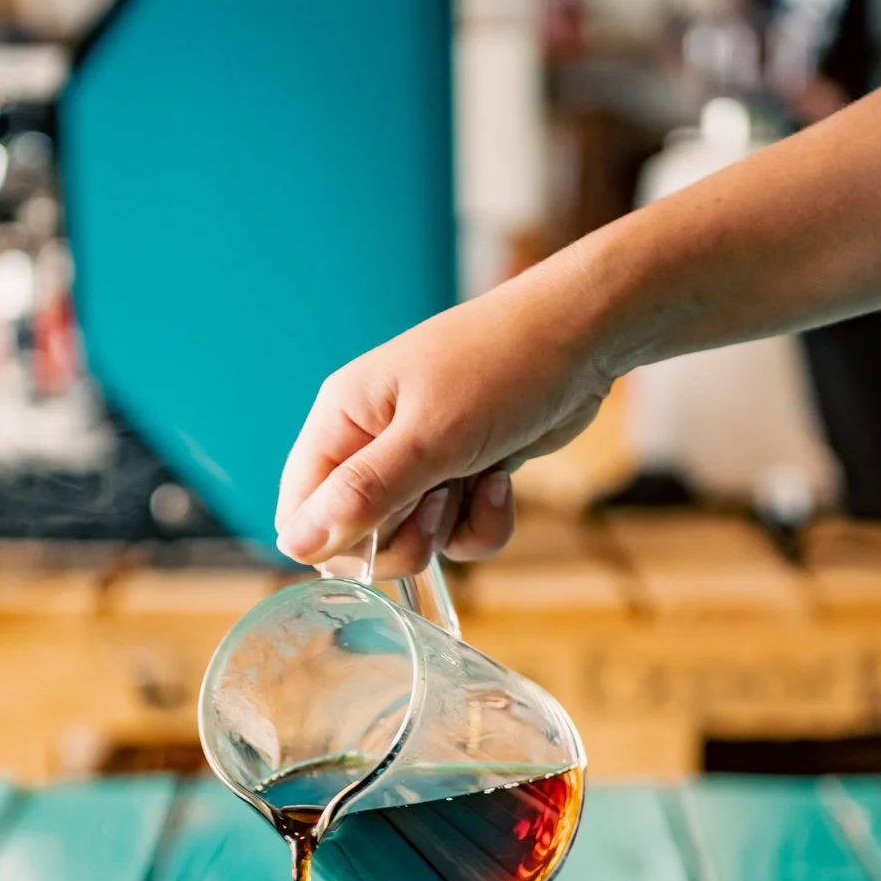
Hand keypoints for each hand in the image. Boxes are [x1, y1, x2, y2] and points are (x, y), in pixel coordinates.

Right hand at [274, 256, 613, 574]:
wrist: (584, 337)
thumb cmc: (502, 366)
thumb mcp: (430, 436)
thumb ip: (363, 493)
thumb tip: (295, 544)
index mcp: (342, 420)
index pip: (300, 511)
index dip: (333, 542)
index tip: (381, 535)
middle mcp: (371, 443)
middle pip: (354, 538)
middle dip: (402, 539)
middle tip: (436, 503)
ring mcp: (418, 463)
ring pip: (411, 541)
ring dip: (450, 528)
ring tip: (477, 475)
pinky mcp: (461, 477)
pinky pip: (456, 534)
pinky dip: (482, 522)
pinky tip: (502, 481)